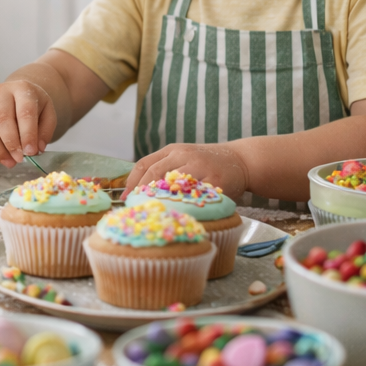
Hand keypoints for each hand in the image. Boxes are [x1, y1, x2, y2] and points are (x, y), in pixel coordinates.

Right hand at [0, 80, 56, 167]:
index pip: (25, 111)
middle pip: (2, 118)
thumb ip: (45, 131)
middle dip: (11, 143)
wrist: (16, 95)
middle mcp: (0, 91)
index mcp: (22, 88)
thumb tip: (37, 149)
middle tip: (19, 159)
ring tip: (10, 162)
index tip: (31, 152)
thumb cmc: (33, 106)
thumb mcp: (47, 114)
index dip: (28, 134)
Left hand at [123, 143, 249, 202]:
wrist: (241, 160)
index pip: (145, 164)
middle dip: (141, 191)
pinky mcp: (215, 180)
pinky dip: (184, 206)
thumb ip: (165, 169)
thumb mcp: (184, 159)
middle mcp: (184, 155)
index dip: (132, 182)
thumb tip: (137, 192)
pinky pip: (196, 195)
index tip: (124, 198)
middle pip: (155, 172)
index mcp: (172, 151)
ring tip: (151, 213)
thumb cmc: (207, 164)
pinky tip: (177, 214)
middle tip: (135, 208)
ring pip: (173, 184)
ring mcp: (200, 166)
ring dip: (160, 200)